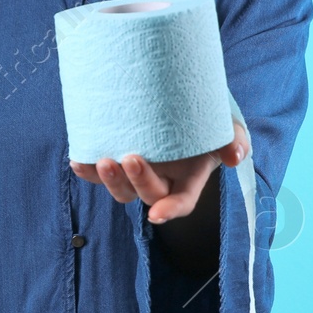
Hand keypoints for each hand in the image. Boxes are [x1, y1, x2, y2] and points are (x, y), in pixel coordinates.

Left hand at [69, 119, 248, 223]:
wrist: (181, 98)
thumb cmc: (208, 117)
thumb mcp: (227, 125)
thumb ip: (235, 140)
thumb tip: (235, 156)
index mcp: (189, 179)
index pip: (181, 202)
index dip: (170, 210)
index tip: (157, 215)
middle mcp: (162, 180)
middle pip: (148, 194)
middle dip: (137, 182)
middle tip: (129, 158)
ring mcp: (139, 171)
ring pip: (122, 189)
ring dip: (109, 180)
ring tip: (102, 161)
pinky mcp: (118, 158)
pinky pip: (100, 171)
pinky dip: (88, 169)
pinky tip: (78, 160)